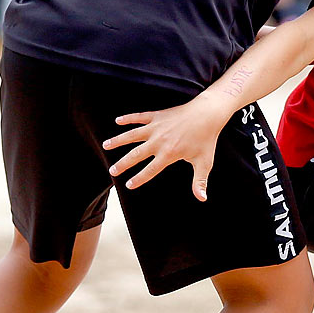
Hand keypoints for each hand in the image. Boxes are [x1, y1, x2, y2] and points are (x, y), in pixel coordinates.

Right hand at [101, 98, 227, 198]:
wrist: (207, 114)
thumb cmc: (206, 139)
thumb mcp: (204, 162)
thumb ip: (200, 181)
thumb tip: (202, 198)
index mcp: (169, 154)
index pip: (150, 170)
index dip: (139, 178)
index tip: (128, 185)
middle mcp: (159, 141)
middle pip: (136, 154)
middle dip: (123, 164)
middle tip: (112, 171)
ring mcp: (157, 127)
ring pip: (133, 135)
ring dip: (118, 140)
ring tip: (105, 145)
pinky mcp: (157, 116)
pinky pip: (139, 117)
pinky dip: (128, 118)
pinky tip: (117, 121)